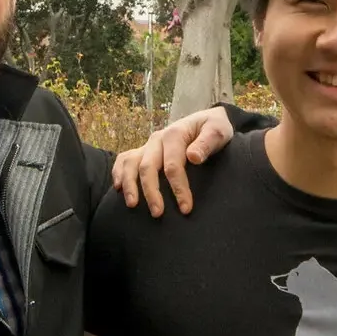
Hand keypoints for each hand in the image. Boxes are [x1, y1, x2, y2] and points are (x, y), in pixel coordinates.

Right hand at [111, 106, 235, 214]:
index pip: (173, 165)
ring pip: (131, 163)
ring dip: (130, 184)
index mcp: (175, 134)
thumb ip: (207, 142)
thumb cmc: (215, 128)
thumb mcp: (218, 130)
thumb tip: (193, 157)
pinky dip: (118, 173)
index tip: (185, 208)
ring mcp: (148, 145)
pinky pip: (124, 160)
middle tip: (157, 214)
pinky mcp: (144, 151)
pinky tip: (118, 189)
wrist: (207, 121)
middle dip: (151, 192)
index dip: (178, 188)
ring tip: (132, 204)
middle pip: (148, 167)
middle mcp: (157, 139)